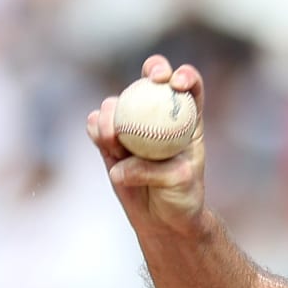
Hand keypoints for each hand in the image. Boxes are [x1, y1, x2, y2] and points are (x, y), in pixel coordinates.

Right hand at [87, 55, 207, 237]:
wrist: (163, 218)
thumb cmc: (182, 197)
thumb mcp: (178, 183)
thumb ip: (153, 170)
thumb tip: (120, 165)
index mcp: (187, 121)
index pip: (190, 88)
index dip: (185, 76)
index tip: (176, 83)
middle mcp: (159, 116)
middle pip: (154, 78)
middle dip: (154, 69)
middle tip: (151, 80)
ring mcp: (132, 124)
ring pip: (118, 102)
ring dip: (112, 114)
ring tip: (116, 143)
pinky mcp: (110, 139)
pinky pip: (96, 124)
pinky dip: (96, 130)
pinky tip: (105, 145)